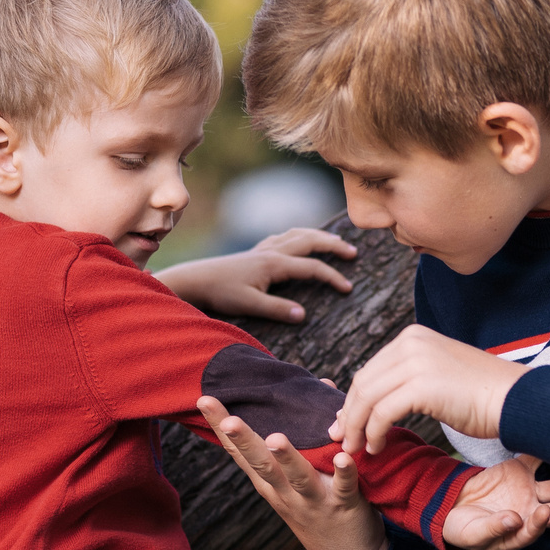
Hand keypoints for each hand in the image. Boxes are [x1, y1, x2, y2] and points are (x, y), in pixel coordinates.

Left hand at [157, 227, 358, 322]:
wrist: (196, 280)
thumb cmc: (221, 293)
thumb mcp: (249, 305)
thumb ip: (277, 309)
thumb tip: (304, 315)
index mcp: (274, 264)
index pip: (312, 267)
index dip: (332, 277)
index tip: (348, 289)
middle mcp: (271, 251)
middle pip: (309, 241)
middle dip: (333, 245)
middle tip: (353, 252)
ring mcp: (263, 249)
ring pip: (297, 235)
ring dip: (318, 236)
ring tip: (335, 240)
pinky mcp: (256, 252)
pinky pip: (283, 237)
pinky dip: (299, 235)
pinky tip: (300, 240)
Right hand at [197, 396, 388, 549]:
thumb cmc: (321, 506)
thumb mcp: (299, 476)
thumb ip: (305, 434)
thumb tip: (322, 384)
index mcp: (270, 482)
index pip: (240, 452)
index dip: (222, 427)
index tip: (205, 400)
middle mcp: (285, 491)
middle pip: (260, 464)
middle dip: (244, 441)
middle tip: (229, 419)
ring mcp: (313, 500)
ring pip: (297, 477)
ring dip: (286, 458)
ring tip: (276, 438)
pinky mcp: (343, 506)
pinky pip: (344, 487)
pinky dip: (343, 471)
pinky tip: (342, 456)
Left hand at [333, 323, 525, 456]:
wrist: (516, 400)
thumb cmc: (482, 395)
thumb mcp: (439, 373)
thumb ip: (409, 378)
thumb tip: (377, 401)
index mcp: (413, 337)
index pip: (370, 370)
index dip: (353, 400)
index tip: (345, 424)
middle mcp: (411, 343)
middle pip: (363, 382)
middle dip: (348, 414)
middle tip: (341, 439)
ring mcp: (416, 361)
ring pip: (367, 398)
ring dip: (356, 427)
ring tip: (356, 449)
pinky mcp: (422, 385)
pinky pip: (382, 413)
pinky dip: (374, 433)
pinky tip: (376, 447)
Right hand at [442, 455, 549, 549]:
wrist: (452, 505)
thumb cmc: (463, 528)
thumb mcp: (473, 533)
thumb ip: (493, 528)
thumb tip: (514, 521)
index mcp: (520, 532)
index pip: (535, 529)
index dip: (540, 523)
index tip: (542, 512)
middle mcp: (530, 512)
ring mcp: (529, 491)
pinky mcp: (521, 471)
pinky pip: (536, 460)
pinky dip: (546, 452)